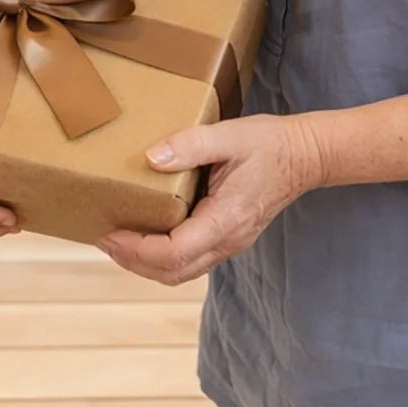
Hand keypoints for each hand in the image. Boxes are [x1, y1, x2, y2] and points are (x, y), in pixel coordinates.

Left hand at [97, 113, 322, 285]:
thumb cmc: (269, 143)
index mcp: (226, 219)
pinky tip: (145, 233)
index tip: (110, 232)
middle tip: (102, 237)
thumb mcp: (229, 135)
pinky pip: (190, 259)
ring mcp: (229, 243)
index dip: (137, 249)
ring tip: (116, 239)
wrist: (306, 155)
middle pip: (173, 272)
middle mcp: (228, 240)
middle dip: (133, 261)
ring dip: (145, 263)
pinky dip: (162, 255)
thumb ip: (190, 145)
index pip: (175, 252)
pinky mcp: (228, 237)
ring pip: (181, 271)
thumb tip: (151, 159)